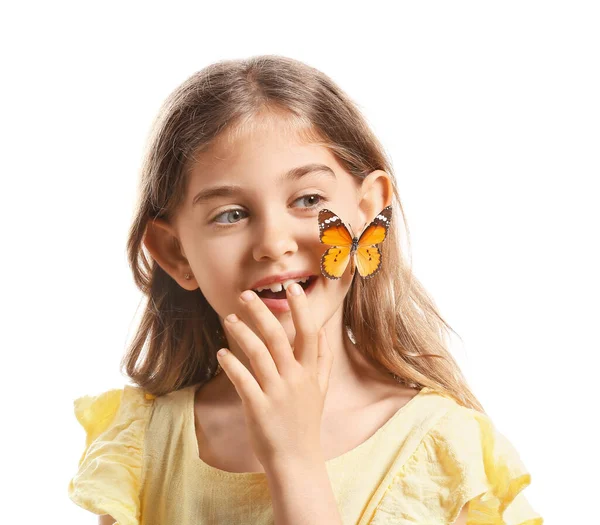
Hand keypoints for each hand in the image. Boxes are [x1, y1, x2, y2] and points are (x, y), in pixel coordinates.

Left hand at [217, 283, 333, 467]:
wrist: (297, 461)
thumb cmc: (306, 422)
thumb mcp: (321, 390)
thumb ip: (324, 361)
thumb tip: (323, 333)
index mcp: (311, 372)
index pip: (308, 332)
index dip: (301, 308)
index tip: (293, 286)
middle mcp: (295, 378)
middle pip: (278, 336)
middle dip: (261, 312)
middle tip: (246, 295)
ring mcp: (277, 392)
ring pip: (258, 353)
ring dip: (241, 333)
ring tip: (229, 318)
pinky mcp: (258, 407)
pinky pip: (242, 379)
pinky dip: (231, 364)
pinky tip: (221, 353)